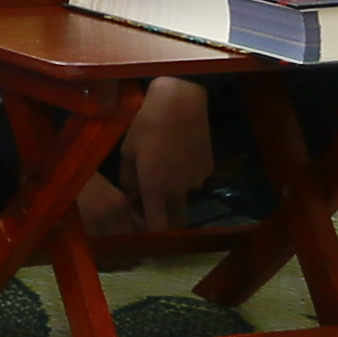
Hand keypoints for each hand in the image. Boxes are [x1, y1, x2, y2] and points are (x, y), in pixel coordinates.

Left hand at [123, 76, 218, 228]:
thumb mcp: (128, 152)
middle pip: (176, 220)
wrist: (180, 100)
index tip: (143, 233)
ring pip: (184, 196)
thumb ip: (128, 181)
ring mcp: (198, 180)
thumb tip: (131, 200)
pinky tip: (179, 153)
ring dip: (175, 191)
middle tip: (153, 208)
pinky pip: (194, 179)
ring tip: (165, 164)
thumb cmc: (146, 124)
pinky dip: (185, 174)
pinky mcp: (209, 168)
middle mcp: (180, 190)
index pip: (158, 228)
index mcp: (155, 189)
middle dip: (165, 221)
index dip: (151, 236)